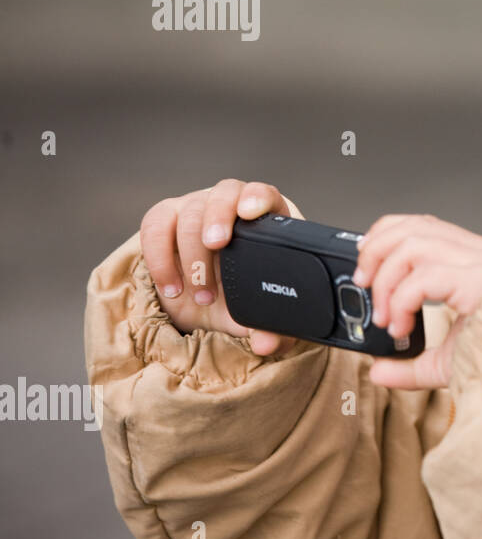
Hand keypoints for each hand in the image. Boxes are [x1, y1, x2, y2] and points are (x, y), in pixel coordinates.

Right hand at [139, 179, 300, 355]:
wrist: (205, 305)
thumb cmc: (239, 300)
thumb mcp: (256, 316)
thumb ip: (270, 330)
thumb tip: (267, 344)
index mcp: (264, 221)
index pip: (263, 194)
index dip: (257, 197)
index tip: (250, 212)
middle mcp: (230, 206)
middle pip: (224, 194)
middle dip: (218, 219)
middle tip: (216, 245)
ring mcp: (196, 209)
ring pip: (190, 211)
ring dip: (191, 253)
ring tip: (201, 295)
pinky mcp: (165, 221)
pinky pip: (155, 225)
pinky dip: (160, 257)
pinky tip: (172, 288)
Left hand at [351, 214, 481, 388]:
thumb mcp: (447, 359)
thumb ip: (411, 365)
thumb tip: (379, 371)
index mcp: (474, 257)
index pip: (422, 223)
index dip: (386, 235)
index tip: (366, 264)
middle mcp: (478, 252)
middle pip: (412, 227)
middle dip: (376, 255)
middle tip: (365, 288)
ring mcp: (480, 262)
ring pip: (412, 245)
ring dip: (386, 280)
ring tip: (383, 315)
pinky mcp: (478, 279)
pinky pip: (424, 277)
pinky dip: (401, 301)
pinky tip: (401, 325)